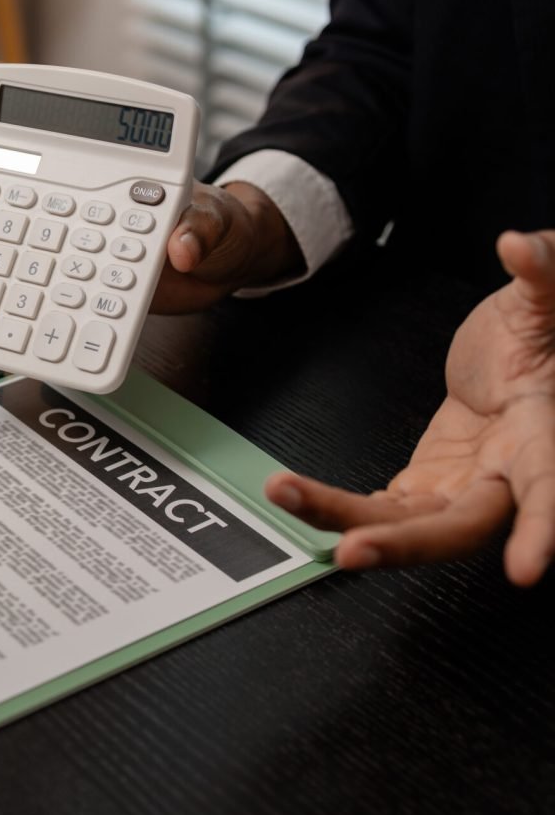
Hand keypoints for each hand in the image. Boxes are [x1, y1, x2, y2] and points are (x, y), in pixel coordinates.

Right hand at [0, 116, 303, 308]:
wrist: (227, 267)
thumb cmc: (223, 227)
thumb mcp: (218, 222)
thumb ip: (200, 229)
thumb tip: (181, 248)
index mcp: (111, 171)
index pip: (48, 139)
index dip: (1, 132)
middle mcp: (83, 199)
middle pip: (11, 190)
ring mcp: (74, 238)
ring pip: (9, 235)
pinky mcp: (76, 276)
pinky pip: (29, 277)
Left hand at [265, 230, 554, 585]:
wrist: (519, 361)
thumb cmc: (540, 337)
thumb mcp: (543, 298)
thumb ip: (542, 270)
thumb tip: (519, 246)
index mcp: (541, 434)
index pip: (548, 486)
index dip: (543, 527)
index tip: (527, 568)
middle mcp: (503, 475)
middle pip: (459, 527)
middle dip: (405, 544)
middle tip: (353, 550)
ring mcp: (461, 487)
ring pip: (407, 524)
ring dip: (344, 517)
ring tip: (285, 493)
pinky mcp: (427, 486)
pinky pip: (382, 508)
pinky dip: (339, 507)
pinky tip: (297, 497)